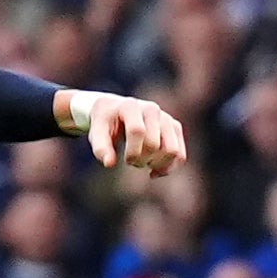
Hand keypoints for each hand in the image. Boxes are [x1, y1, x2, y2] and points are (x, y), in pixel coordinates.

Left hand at [69, 91, 187, 173]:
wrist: (117, 111)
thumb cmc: (105, 123)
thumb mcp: (96, 133)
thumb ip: (100, 147)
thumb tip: (109, 163)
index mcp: (131, 106)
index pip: (138, 131)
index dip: (132, 151)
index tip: (124, 160)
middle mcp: (152, 109)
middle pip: (154, 144)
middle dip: (141, 160)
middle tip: (130, 161)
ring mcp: (166, 118)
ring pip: (172, 150)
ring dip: (157, 164)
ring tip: (144, 163)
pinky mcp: (175, 128)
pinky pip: (180, 154)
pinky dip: (169, 168)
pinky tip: (154, 171)